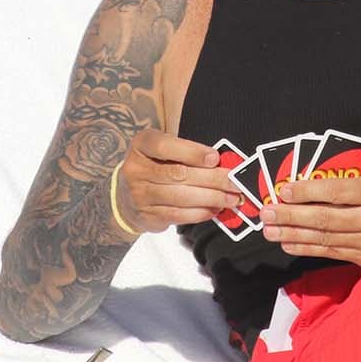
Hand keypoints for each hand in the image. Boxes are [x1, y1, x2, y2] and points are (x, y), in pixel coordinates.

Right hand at [116, 129, 243, 234]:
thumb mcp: (163, 150)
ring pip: (181, 197)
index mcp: (141, 145)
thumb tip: (221, 162)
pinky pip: (178, 215)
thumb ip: (186, 151)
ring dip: (211, 198)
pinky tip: (214, 209)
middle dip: (212, 179)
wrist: (126, 196)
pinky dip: (200, 213)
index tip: (215, 158)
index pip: (165, 146)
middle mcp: (136, 170)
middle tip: (234, 182)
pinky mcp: (147, 216)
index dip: (192, 152)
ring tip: (231, 198)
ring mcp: (139, 195)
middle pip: (178, 174)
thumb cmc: (154, 166)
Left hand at [261, 175, 360, 265]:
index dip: (307, 191)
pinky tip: (289, 243)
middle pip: (326, 217)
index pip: (337, 192)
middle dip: (291, 215)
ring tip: (270, 230)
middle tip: (266, 212)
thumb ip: (352, 184)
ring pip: (325, 238)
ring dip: (293, 233)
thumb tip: (310, 187)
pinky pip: (331, 252)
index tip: (283, 189)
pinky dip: (307, 248)